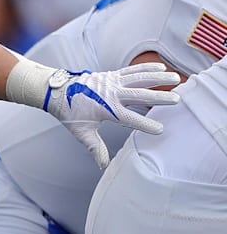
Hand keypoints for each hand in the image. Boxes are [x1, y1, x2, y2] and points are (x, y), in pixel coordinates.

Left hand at [43, 63, 179, 167]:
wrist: (56, 91)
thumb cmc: (69, 112)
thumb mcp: (81, 132)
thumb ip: (94, 148)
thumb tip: (103, 166)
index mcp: (105, 109)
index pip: (129, 118)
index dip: (144, 124)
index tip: (160, 129)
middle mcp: (110, 93)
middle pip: (139, 95)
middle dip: (159, 97)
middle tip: (177, 100)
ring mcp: (111, 82)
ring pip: (139, 79)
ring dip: (158, 79)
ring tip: (177, 79)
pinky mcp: (111, 75)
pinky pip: (131, 70)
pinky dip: (146, 68)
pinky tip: (161, 67)